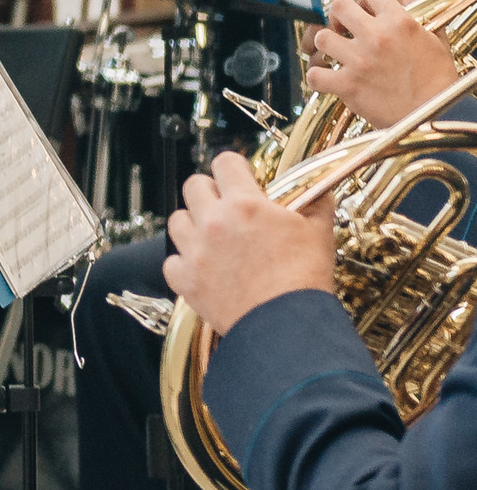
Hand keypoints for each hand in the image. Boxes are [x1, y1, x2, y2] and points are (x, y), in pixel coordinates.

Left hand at [163, 152, 334, 336]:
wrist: (288, 327)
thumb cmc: (305, 280)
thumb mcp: (318, 232)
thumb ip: (314, 202)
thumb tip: (317, 189)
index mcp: (244, 205)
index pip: (225, 163)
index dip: (234, 168)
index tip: (240, 177)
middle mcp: (213, 222)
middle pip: (194, 186)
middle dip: (210, 192)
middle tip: (226, 207)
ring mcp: (195, 251)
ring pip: (177, 220)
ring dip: (193, 224)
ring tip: (213, 238)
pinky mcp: (186, 280)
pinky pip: (171, 261)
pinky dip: (184, 264)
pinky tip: (204, 269)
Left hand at [307, 0, 459, 126]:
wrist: (437, 117)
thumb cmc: (439, 82)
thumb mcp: (438, 43)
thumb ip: (423, 18)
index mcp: (400, 22)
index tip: (365, 9)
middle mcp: (377, 36)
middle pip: (338, 6)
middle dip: (338, 16)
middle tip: (343, 28)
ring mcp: (359, 60)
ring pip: (321, 37)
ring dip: (327, 45)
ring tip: (337, 53)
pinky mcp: (348, 85)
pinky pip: (315, 75)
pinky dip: (317, 78)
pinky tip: (327, 79)